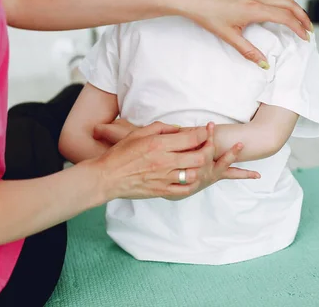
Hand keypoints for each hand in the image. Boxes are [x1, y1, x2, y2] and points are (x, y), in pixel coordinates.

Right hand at [92, 121, 258, 201]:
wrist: (107, 177)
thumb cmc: (120, 154)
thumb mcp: (138, 134)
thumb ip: (160, 128)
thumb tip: (178, 128)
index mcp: (158, 144)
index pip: (190, 138)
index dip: (203, 133)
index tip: (209, 129)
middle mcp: (164, 161)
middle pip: (198, 156)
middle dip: (209, 149)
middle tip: (212, 144)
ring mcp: (164, 178)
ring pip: (195, 174)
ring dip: (204, 168)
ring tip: (208, 162)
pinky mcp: (162, 191)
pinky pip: (185, 189)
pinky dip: (194, 183)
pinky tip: (198, 179)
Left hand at [173, 0, 311, 67]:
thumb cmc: (207, 15)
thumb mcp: (228, 36)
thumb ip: (248, 50)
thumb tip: (263, 63)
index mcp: (254, 9)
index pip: (285, 18)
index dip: (298, 28)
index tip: (305, 38)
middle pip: (289, 4)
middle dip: (302, 17)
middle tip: (309, 29)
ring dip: (293, 6)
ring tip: (299, 17)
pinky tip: (279, 3)